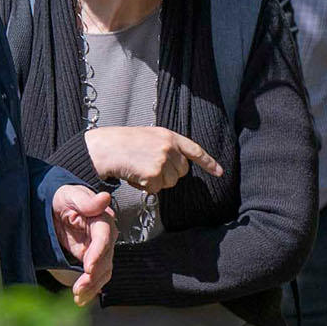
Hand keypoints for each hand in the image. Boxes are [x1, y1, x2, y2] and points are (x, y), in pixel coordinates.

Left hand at [51, 184, 115, 303]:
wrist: (58, 204)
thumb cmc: (65, 197)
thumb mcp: (72, 195)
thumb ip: (88, 201)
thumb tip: (105, 197)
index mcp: (102, 219)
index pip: (104, 239)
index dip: (98, 254)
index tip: (88, 268)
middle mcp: (105, 236)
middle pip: (105, 260)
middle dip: (93, 277)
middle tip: (79, 290)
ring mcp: (100, 249)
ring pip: (103, 272)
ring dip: (92, 287)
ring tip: (78, 298)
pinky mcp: (92, 259)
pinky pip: (96, 276)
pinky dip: (90, 289)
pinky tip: (81, 300)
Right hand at [84, 126, 222, 193]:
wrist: (107, 147)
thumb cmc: (125, 143)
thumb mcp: (151, 137)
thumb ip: (168, 148)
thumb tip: (179, 167)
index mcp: (170, 136)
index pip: (195, 150)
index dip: (209, 163)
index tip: (220, 172)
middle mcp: (169, 148)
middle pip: (182, 172)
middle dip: (169, 174)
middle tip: (149, 166)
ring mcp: (162, 161)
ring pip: (170, 183)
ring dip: (156, 182)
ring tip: (140, 168)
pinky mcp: (154, 174)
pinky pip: (156, 190)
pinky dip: (145, 187)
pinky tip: (135, 175)